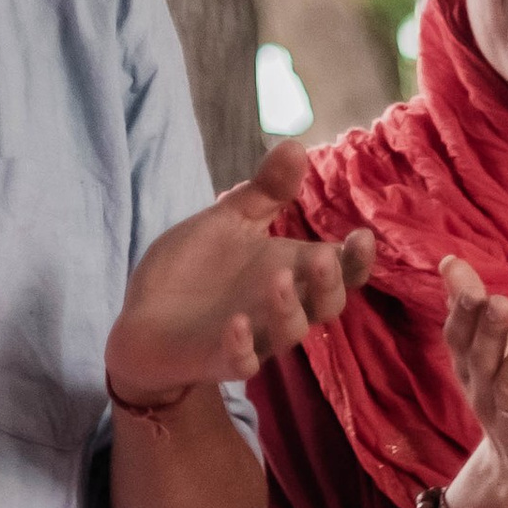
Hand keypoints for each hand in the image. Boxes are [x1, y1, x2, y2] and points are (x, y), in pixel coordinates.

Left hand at [105, 140, 372, 404]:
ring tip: (277, 279)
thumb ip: (264, 192)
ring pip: (289, 332)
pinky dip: (241, 345)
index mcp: (289, 273)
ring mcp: (254, 337)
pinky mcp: (221, 360)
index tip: (362, 235)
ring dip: (287, 308)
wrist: (145, 318)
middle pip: (325, 306)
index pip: (337, 271)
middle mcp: (281, 308)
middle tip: (323, 258)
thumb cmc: (195, 271)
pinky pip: (242, 362)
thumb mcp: (230, 221)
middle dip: (330, 284)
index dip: (355, 260)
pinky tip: (234, 324)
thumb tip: (296, 145)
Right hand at [437, 254, 507, 507]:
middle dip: (489, 332)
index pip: (460, 342)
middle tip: (500, 300)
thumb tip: (450, 261)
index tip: (465, 282)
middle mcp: (487, 399)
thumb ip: (472, 310)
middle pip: (483, 364)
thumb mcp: (493, 357)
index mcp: (473, 375)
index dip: (461, 315)